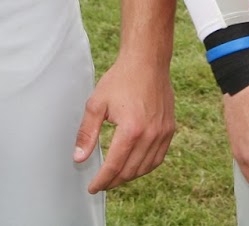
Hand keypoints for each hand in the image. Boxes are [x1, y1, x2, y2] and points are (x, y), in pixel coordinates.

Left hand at [74, 52, 175, 190]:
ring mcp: (162, 132)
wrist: (147, 62)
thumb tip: (79, 158)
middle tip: (102, 183)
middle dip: (114, 181)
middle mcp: (150, 134)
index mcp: (131, 129)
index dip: (102, 180)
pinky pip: (158, 157)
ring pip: (145, 167)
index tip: (93, 187)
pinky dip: (146, 167)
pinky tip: (135, 166)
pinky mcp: (169, 129)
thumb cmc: (121, 79)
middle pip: (130, 170)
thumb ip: (87, 133)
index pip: (114, 166)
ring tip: (116, 177)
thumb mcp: (97, 104)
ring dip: (129, 176)